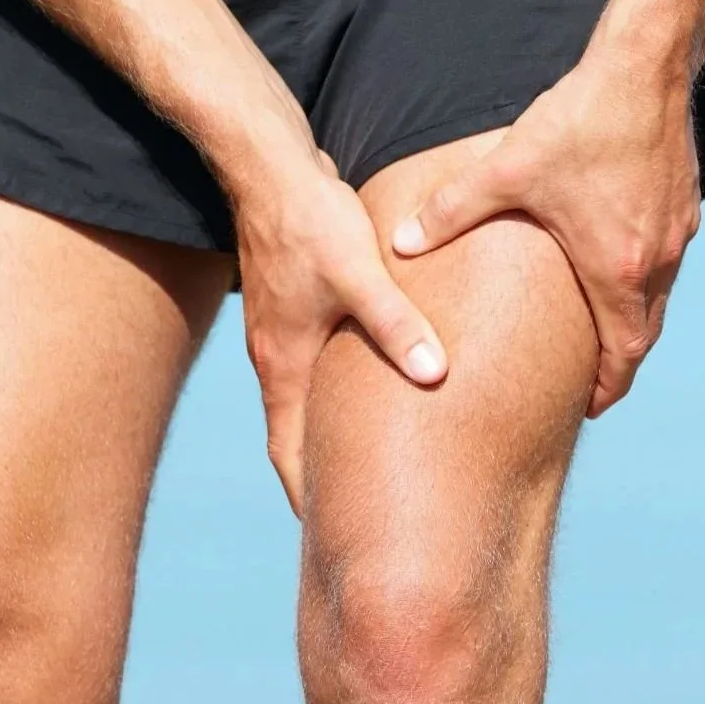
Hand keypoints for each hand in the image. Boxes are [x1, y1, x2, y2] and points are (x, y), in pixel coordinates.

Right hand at [238, 154, 447, 514]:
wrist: (267, 164)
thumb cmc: (309, 219)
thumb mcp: (359, 273)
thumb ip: (398, 324)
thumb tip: (437, 376)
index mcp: (285, 365)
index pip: (290, 453)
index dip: (310, 498)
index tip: (332, 539)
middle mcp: (278, 357)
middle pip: (295, 438)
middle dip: (322, 479)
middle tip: (357, 517)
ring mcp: (283, 332)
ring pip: (306, 403)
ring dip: (329, 436)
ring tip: (367, 466)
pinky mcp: (296, 306)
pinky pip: (315, 366)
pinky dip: (336, 393)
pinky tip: (371, 390)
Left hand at [391, 50, 699, 416]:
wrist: (645, 67)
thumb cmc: (579, 119)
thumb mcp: (507, 168)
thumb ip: (450, 210)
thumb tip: (399, 243)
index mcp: (615, 268)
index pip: (620, 357)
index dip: (603, 390)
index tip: (584, 408)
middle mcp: (656, 262)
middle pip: (643, 339)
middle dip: (617, 368)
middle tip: (589, 388)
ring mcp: (677, 235)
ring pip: (658, 302)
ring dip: (631, 325)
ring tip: (599, 337)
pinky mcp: (685, 209)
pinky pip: (666, 265)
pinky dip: (643, 283)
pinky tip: (616, 269)